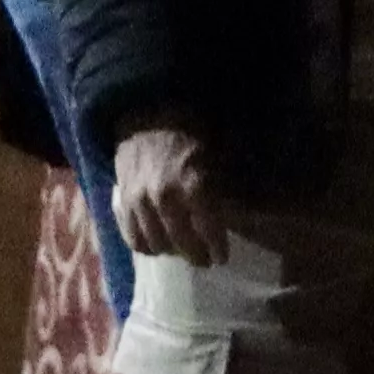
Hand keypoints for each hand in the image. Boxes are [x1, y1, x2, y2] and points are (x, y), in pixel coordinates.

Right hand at [109, 125, 225, 266]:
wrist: (146, 113)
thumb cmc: (191, 131)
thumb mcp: (221, 150)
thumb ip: (231, 183)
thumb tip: (252, 209)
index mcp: (194, 184)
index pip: (208, 230)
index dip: (216, 247)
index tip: (222, 257)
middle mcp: (165, 197)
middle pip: (181, 243)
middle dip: (196, 256)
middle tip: (205, 260)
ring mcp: (139, 202)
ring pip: (155, 244)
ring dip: (171, 251)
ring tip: (180, 251)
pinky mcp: (121, 202)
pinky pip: (132, 238)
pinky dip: (145, 246)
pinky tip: (156, 244)